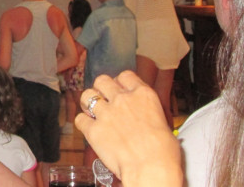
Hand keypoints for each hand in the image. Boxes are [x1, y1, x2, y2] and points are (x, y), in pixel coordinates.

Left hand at [75, 71, 182, 186]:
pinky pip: (79, 119)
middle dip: (101, 89)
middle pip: (102, 80)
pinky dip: (83, 124)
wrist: (151, 169)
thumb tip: (146, 117)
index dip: (120, 82)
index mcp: (143, 95)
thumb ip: (149, 113)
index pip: (125, 75)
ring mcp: (106, 113)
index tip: (119, 89)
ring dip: (88, 102)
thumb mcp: (164, 123)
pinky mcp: (94, 129)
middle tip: (104, 100)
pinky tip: (89, 129)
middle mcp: (123, 99)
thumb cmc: (164, 153)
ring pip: (87, 95)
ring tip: (92, 111)